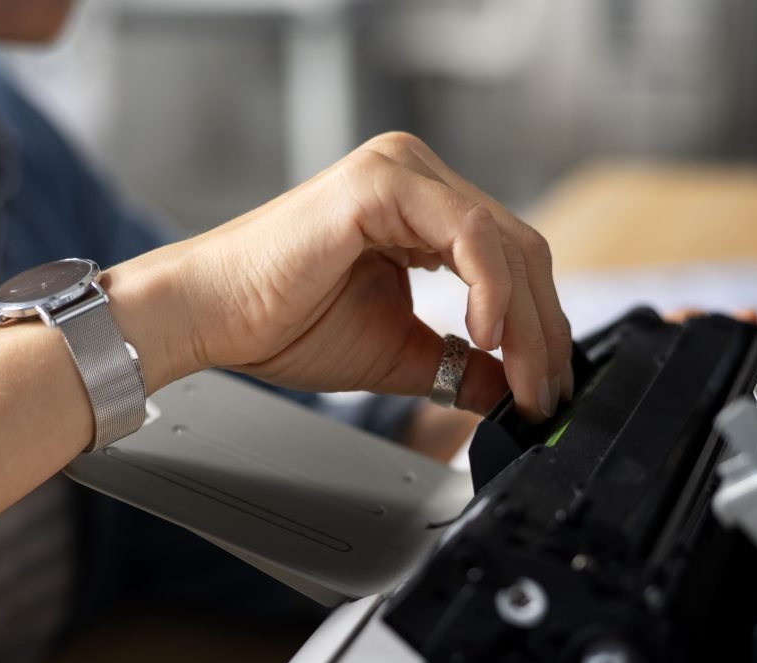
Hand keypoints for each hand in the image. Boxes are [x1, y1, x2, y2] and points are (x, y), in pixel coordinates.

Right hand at [128, 133, 572, 420]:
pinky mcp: (382, 183)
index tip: (542, 390)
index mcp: (421, 210)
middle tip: (544, 395)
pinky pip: (468, 233)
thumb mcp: (398, 352)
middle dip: (542, 333)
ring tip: (524, 381)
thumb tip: (508, 392)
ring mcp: (401, 173)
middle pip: (520, 251)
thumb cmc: (283, 323)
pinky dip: (491, 289)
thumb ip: (458, 365)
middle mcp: (418, 179)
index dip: (537, 330)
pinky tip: (487, 336)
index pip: (510, 263)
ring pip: (505, 243)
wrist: (213, 315)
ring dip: (526, 322)